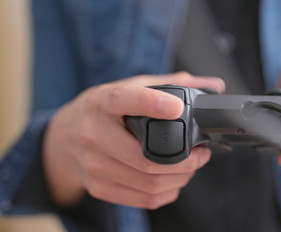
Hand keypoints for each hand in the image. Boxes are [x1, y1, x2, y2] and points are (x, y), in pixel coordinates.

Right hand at [43, 72, 224, 208]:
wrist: (64, 137)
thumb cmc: (104, 110)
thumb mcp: (131, 87)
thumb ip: (172, 83)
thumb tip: (214, 85)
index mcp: (101, 102)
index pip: (124, 100)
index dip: (151, 104)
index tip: (177, 106)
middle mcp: (92, 134)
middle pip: (145, 158)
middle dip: (186, 160)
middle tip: (202, 154)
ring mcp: (93, 164)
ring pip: (148, 182)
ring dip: (180, 178)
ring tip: (191, 167)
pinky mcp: (98, 187)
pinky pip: (142, 199)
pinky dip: (167, 192)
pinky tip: (174, 181)